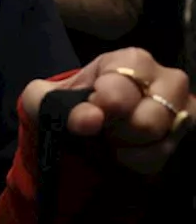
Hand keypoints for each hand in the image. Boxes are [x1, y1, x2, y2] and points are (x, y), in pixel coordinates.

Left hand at [21, 48, 193, 174]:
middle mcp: (168, 79)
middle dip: (116, 133)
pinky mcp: (188, 132)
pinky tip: (127, 153)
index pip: (120, 93)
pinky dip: (141, 162)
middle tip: (103, 129)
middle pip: (145, 122)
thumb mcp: (42, 99)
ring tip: (113, 140)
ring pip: (160, 143)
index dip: (100, 110)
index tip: (90, 112)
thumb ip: (52, 102)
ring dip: (128, 149)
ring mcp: (185, 107)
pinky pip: (167, 158)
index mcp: (132, 61)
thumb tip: (91, 119)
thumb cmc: (68, 105)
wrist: (84, 130)